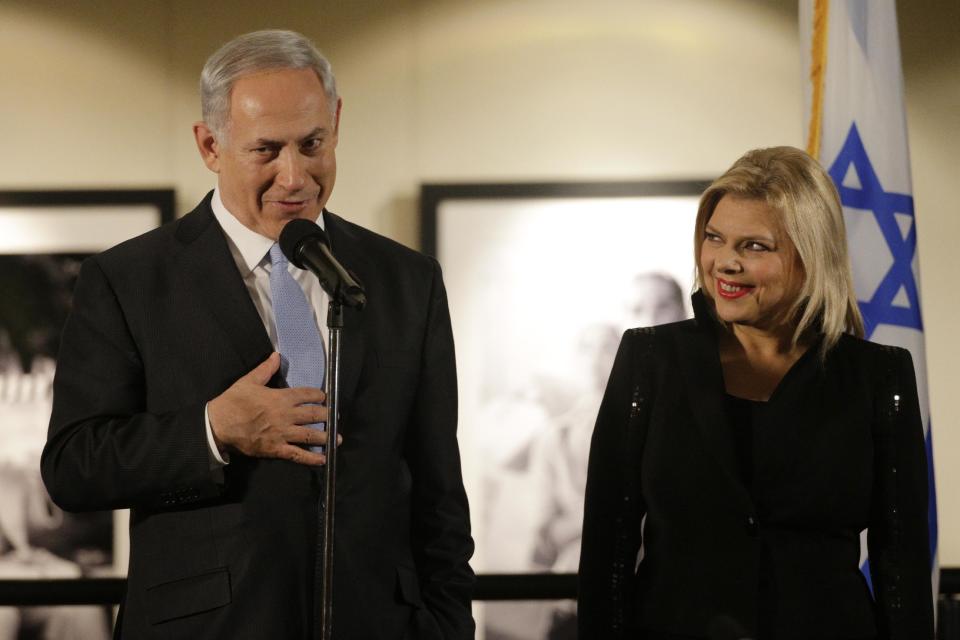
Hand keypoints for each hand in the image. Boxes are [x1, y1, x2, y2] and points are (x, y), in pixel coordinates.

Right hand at [208, 352, 339, 465]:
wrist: (218, 425)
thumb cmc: (233, 402)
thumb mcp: (249, 381)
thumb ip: (265, 369)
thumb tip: (276, 355)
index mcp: (281, 398)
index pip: (307, 395)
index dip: (319, 395)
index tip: (324, 397)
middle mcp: (286, 415)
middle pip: (314, 415)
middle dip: (327, 415)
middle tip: (334, 416)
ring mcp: (282, 434)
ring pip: (310, 435)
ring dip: (326, 437)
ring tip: (337, 438)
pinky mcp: (276, 449)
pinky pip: (297, 455)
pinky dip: (311, 458)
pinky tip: (323, 459)